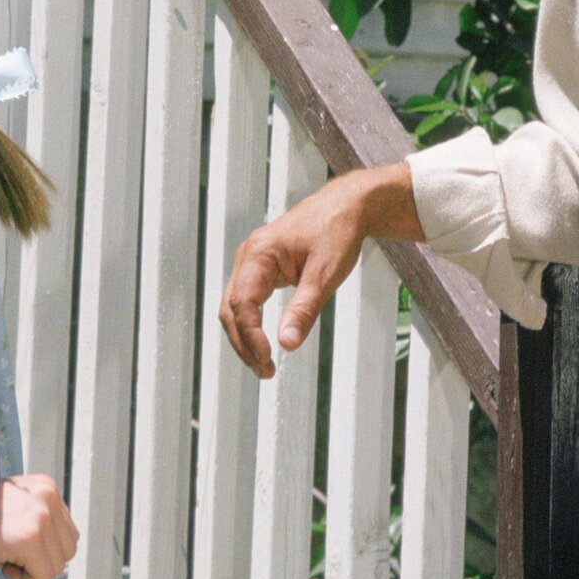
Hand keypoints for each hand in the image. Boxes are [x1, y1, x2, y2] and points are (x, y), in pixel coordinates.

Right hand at [0, 475, 79, 578]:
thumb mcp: (14, 503)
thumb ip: (37, 515)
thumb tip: (55, 547)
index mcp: (47, 487)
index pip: (67, 532)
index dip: (44, 548)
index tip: (17, 545)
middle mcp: (49, 497)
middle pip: (67, 549)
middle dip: (42, 560)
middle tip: (12, 554)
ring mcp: (41, 516)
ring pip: (57, 565)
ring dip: (32, 569)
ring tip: (6, 557)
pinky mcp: (30, 538)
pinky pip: (43, 575)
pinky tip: (3, 565)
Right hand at [219, 163, 418, 377]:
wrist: (347, 207)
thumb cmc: (337, 232)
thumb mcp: (325, 274)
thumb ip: (304, 309)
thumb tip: (287, 344)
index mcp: (259, 252)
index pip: (242, 303)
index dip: (251, 336)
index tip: (267, 359)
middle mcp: (249, 255)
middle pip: (231, 308)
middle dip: (244, 343)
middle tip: (265, 371)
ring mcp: (252, 260)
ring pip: (235, 306)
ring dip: (245, 337)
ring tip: (263, 364)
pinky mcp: (261, 266)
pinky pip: (246, 299)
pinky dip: (251, 323)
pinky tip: (263, 342)